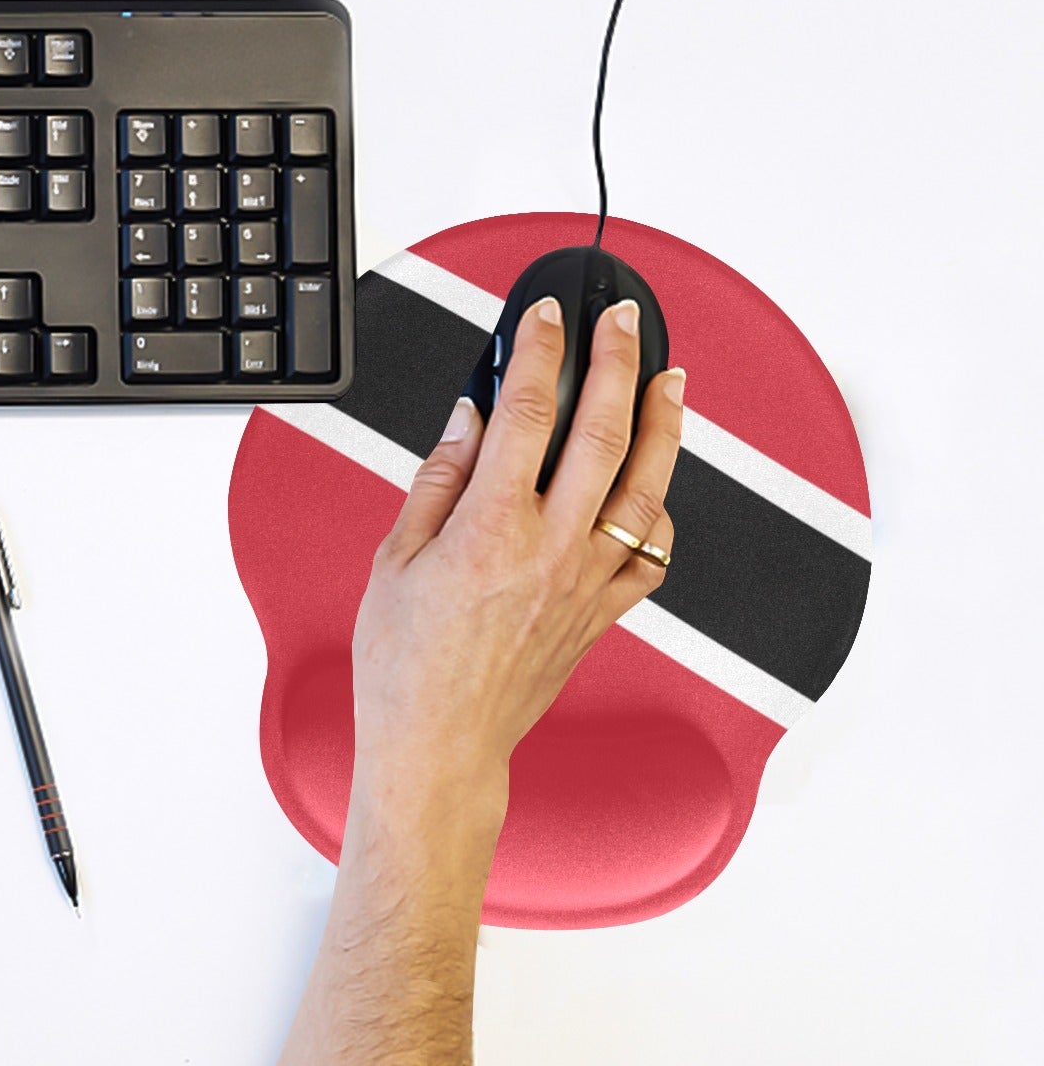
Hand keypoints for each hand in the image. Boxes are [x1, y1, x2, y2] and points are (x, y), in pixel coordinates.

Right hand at [348, 296, 686, 859]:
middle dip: (619, 364)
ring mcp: (585, 584)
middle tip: (626, 323)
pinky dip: (662, 512)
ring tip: (671, 381)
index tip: (546, 317)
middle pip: (604, 434)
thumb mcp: (395, 558)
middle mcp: (551, 550)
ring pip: (646, 489)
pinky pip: (653, 556)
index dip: (540, 351)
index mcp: (491, 528)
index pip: (527, 412)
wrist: (439, 747)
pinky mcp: (601, 616)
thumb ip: (439, 479)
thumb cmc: (405, 665)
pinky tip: (659, 486)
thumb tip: (470, 420)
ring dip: (664, 426)